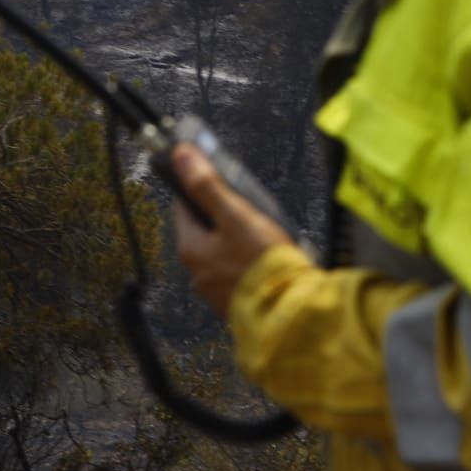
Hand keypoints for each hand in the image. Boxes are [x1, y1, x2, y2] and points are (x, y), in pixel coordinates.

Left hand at [171, 143, 293, 317]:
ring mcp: (216, 292)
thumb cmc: (263, 264)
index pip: (184, 207)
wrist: (290, 315)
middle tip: (249, 209)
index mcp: (190, 249)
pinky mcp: (236, 305)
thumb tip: (180, 155)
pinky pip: (236, 276)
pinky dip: (247, 265)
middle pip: (203, 232)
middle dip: (222, 218)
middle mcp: (197, 273)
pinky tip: (267, 261)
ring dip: (236, 243)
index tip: (221, 182)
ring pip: (220, 255)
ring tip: (264, 235)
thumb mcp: (236, 215)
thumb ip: (207, 186)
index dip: (201, 190)